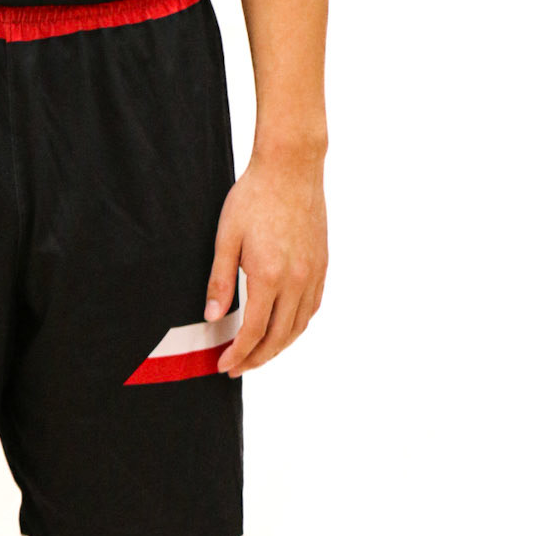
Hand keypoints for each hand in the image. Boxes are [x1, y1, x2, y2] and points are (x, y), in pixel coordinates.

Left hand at [203, 149, 325, 374]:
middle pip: (279, 337)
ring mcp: (313, 274)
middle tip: (238, 367)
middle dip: (257, 358)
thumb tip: (213, 319)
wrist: (290, 168)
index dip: (238, 354)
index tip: (224, 365)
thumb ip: (220, 281)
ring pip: (299, 327)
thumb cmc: (253, 197)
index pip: (254, 332)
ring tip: (258, 353)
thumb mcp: (226, 237)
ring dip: (279, 346)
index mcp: (269, 276)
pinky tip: (283, 327)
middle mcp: (296, 281)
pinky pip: (312, 308)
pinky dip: (297, 326)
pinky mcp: (322, 265)